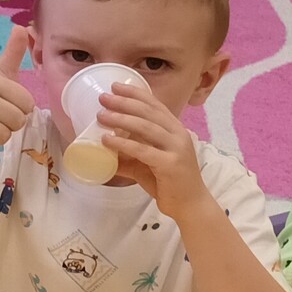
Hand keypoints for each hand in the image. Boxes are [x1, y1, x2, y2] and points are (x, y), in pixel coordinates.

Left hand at [99, 82, 207, 216]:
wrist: (191, 205)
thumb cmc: (169, 183)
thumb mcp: (146, 165)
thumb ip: (129, 156)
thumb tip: (104, 151)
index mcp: (175, 130)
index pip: (155, 105)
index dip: (136, 94)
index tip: (116, 86)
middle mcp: (178, 134)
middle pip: (148, 112)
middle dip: (124, 102)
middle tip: (103, 97)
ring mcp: (176, 148)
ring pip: (146, 127)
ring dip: (121, 118)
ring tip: (101, 115)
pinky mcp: (170, 164)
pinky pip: (143, 150)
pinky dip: (123, 143)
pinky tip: (107, 139)